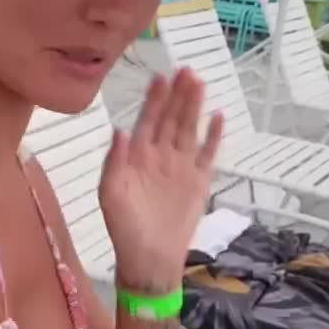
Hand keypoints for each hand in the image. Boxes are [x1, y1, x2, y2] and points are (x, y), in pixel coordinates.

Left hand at [99, 68, 222, 293]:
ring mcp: (181, 167)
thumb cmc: (124, 227)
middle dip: (178, 95)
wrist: (149, 258)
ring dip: (194, 107)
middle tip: (186, 70)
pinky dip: (214, 137)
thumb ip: (115, 161)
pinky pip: (208, 154)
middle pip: (171, 119)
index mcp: (137, 156)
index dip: (154, 99)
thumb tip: (120, 130)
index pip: (147, 120)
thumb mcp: (111, 193)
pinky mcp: (199, 182)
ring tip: (200, 83)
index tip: (161, 77)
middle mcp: (160, 156)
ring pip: (189, 130)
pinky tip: (218, 116)